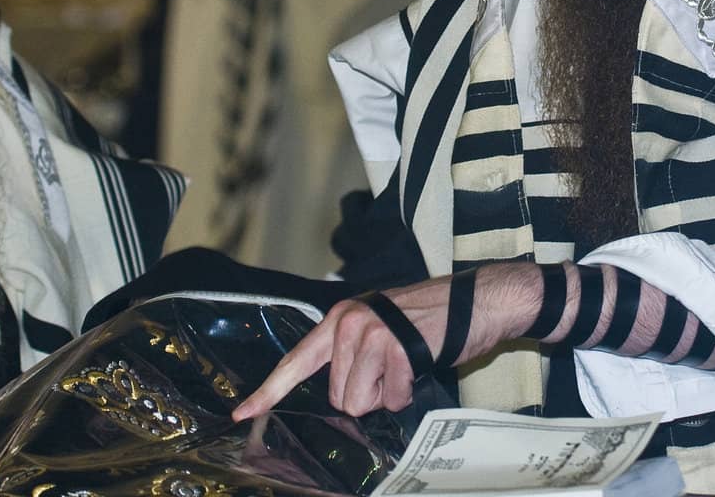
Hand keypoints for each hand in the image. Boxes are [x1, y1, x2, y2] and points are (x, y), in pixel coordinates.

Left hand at [232, 265, 530, 420]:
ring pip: (358, 402)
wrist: (473, 301)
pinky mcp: (395, 349)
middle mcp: (347, 323)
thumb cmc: (427, 321)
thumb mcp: (376, 327)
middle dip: (366, 393)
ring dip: (385, 395)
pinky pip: (390, 399)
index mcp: (337, 319)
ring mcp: (370, 334)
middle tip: (392, 367)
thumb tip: (336, 396)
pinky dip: (407, 392)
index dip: (267, 391)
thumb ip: (348, 355)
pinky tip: (419, 364)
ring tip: (405, 365)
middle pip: (336, 396)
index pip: (295, 361)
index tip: (242, 413)